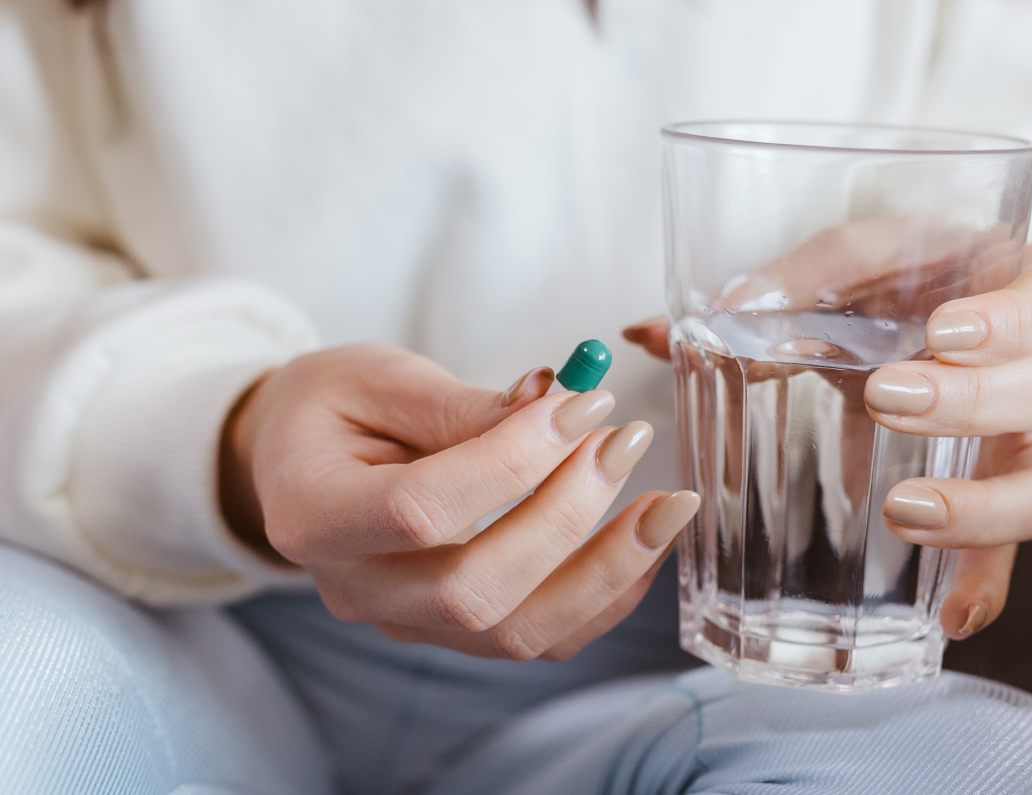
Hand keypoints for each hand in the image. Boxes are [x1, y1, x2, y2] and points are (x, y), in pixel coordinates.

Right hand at [219, 344, 699, 659]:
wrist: (300, 460)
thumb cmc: (332, 406)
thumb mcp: (377, 378)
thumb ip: (459, 404)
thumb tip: (558, 409)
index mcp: (314, 513)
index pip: (420, 510)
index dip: (512, 460)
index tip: (583, 403)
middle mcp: (356, 589)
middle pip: (475, 591)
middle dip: (569, 517)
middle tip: (624, 441)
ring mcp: (405, 622)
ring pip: (517, 633)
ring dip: (606, 571)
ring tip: (667, 504)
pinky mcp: (451, 630)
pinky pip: (539, 637)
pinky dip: (604, 597)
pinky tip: (645, 542)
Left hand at [625, 243, 1031, 639]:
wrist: (956, 318)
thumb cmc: (911, 283)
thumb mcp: (854, 269)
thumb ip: (769, 293)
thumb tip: (643, 333)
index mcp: (1031, 287)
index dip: (1014, 318)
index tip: (941, 330)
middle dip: (976, 401)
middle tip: (889, 398)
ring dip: (982, 507)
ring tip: (902, 513)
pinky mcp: (1008, 496)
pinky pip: (1015, 553)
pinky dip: (982, 585)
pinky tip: (946, 617)